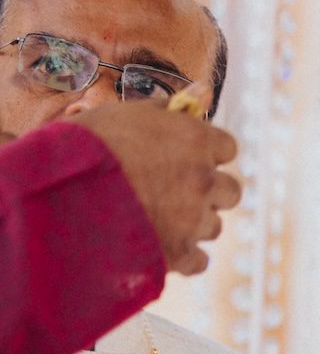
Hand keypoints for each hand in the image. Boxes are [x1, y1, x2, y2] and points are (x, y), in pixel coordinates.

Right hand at [66, 100, 242, 276]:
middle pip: (229, 190)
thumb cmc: (81, 147)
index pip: (226, 147)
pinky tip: (158, 244)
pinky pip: (199, 260)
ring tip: (154, 216)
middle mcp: (203, 180)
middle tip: (176, 189)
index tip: (189, 156)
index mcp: (194, 140)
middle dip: (209, 191)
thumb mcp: (120, 114)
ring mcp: (194, 219)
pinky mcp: (180, 253)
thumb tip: (198, 93)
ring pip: (213, 226)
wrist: (56, 195)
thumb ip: (163, 109)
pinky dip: (182, 255)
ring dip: (193, 223)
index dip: (207, 152)